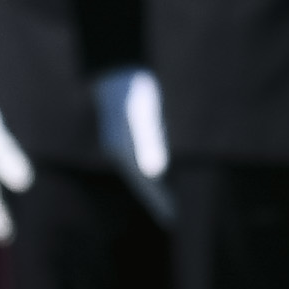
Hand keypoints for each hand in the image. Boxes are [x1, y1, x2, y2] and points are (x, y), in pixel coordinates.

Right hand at [86, 66, 169, 220]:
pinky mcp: (123, 134)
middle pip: (139, 180)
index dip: (157, 200)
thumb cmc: (131, 90)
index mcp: (120, 150)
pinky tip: (159, 174)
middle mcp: (116, 150)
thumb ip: (148, 142)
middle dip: (155, 198)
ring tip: (167, 203)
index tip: (171, 217)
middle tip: (172, 218)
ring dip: (152, 186)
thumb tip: (154, 173)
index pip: (143, 183)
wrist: (116, 70)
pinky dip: (149, 169)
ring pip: (137, 171)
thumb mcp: (142, 113)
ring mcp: (118, 142)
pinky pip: (137, 158)